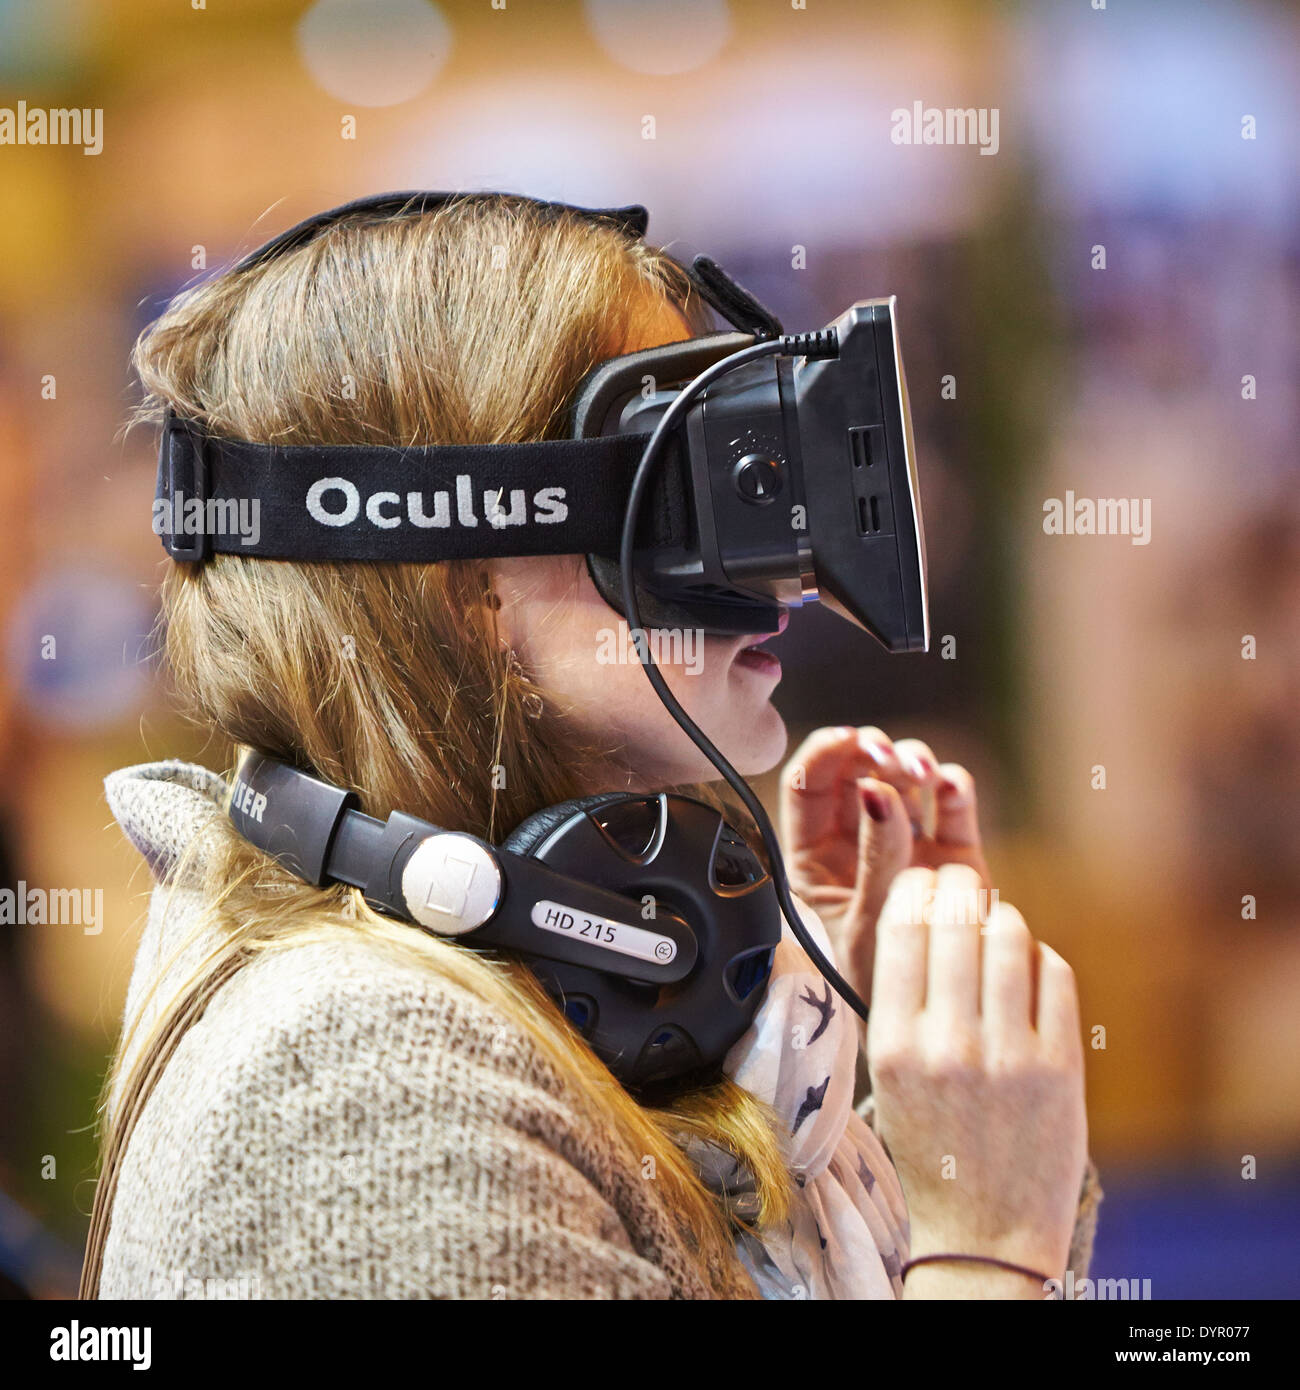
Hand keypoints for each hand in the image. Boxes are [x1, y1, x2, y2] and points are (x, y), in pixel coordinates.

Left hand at [779, 726, 989, 1003]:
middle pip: (857, 770)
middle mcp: (857, 839)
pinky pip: (951, 805)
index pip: (808, 786)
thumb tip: (876, 793)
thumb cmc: (879, 980)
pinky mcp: (951, 851)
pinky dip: (953, 787)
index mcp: (814, 855)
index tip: (847, 740)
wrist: (934, 1015)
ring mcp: (905, 841)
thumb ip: (874, 856)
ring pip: (904, 778)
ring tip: (923, 773)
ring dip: (913, 761)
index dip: (825, 754)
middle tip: (889, 756)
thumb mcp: (867, 919)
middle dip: (872, 751)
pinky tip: (951, 787)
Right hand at [866, 865, 1087, 1288]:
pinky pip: (1054, 973)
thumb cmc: (931, 1143)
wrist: (985, 1230)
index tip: (922, 879)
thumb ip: (903, 1000)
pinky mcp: (1059, 1067)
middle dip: (959, 887)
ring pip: (1010, 937)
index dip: (914, 888)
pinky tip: (1029, 967)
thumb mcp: (889, 1074)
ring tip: (998, 922)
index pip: (901, 930)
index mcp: (893, 1044)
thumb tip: (927, 911)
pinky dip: (1040, 956)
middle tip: (962, 882)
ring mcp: (1006, 1056)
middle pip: (955, 922)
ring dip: (1004, 917)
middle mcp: (946, 1045)